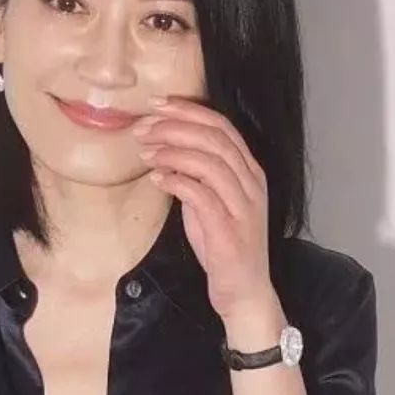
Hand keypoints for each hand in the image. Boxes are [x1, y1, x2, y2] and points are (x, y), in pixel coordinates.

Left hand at [133, 95, 285, 344]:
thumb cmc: (221, 244)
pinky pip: (201, 193)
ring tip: (145, 152)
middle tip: (144, 127)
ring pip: (209, 161)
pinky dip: (176, 180)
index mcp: (249, 170)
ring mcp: (244, 204)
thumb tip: (163, 152)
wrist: (242, 290)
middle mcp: (251, 182)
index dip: (189, 110)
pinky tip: (157, 179)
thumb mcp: (205, 202)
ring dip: (172, 151)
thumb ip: (192, 176)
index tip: (157, 104)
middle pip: (215, 137)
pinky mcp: (230, 228)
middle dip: (175, 126)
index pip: (221, 126)